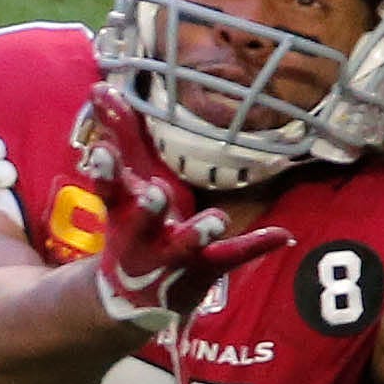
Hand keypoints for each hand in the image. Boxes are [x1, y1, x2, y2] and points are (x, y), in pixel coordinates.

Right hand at [75, 92, 280, 334]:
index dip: (105, 173)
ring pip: (185, 245)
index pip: (109, 189)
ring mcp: (173, 256)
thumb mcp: (124, 184)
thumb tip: (101, 85)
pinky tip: (282, 234)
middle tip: (154, 195)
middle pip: (142, 223)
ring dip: (197, 233)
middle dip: (148, 210)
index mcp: (123, 213)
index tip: (102, 152)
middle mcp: (143, 237)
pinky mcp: (203, 268)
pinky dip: (258, 244)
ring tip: (214, 221)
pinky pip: (231, 256)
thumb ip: (119, 135)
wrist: (134, 298)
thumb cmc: (134, 224)